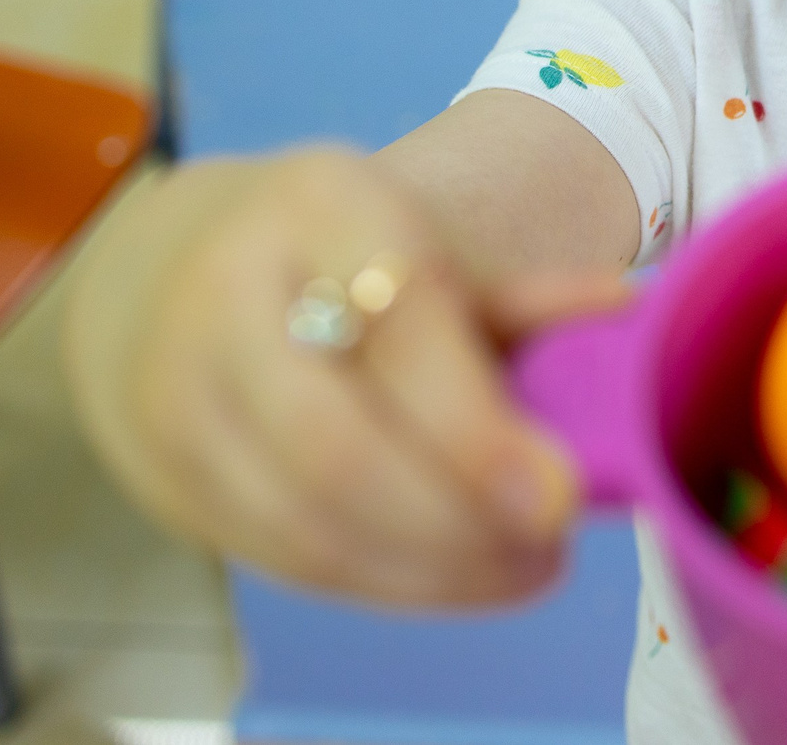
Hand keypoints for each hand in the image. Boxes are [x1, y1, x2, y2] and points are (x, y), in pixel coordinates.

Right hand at [67, 146, 627, 606]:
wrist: (165, 264)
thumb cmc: (337, 256)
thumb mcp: (422, 242)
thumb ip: (522, 294)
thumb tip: (626, 310)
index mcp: (322, 206)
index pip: (403, 329)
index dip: (477, 433)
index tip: (560, 502)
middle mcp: (229, 290)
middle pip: (335, 448)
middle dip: (454, 523)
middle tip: (548, 553)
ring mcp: (176, 388)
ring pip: (302, 520)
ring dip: (423, 572)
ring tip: (516, 572)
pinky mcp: (159, 472)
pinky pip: (274, 554)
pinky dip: (373, 581)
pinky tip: (442, 576)